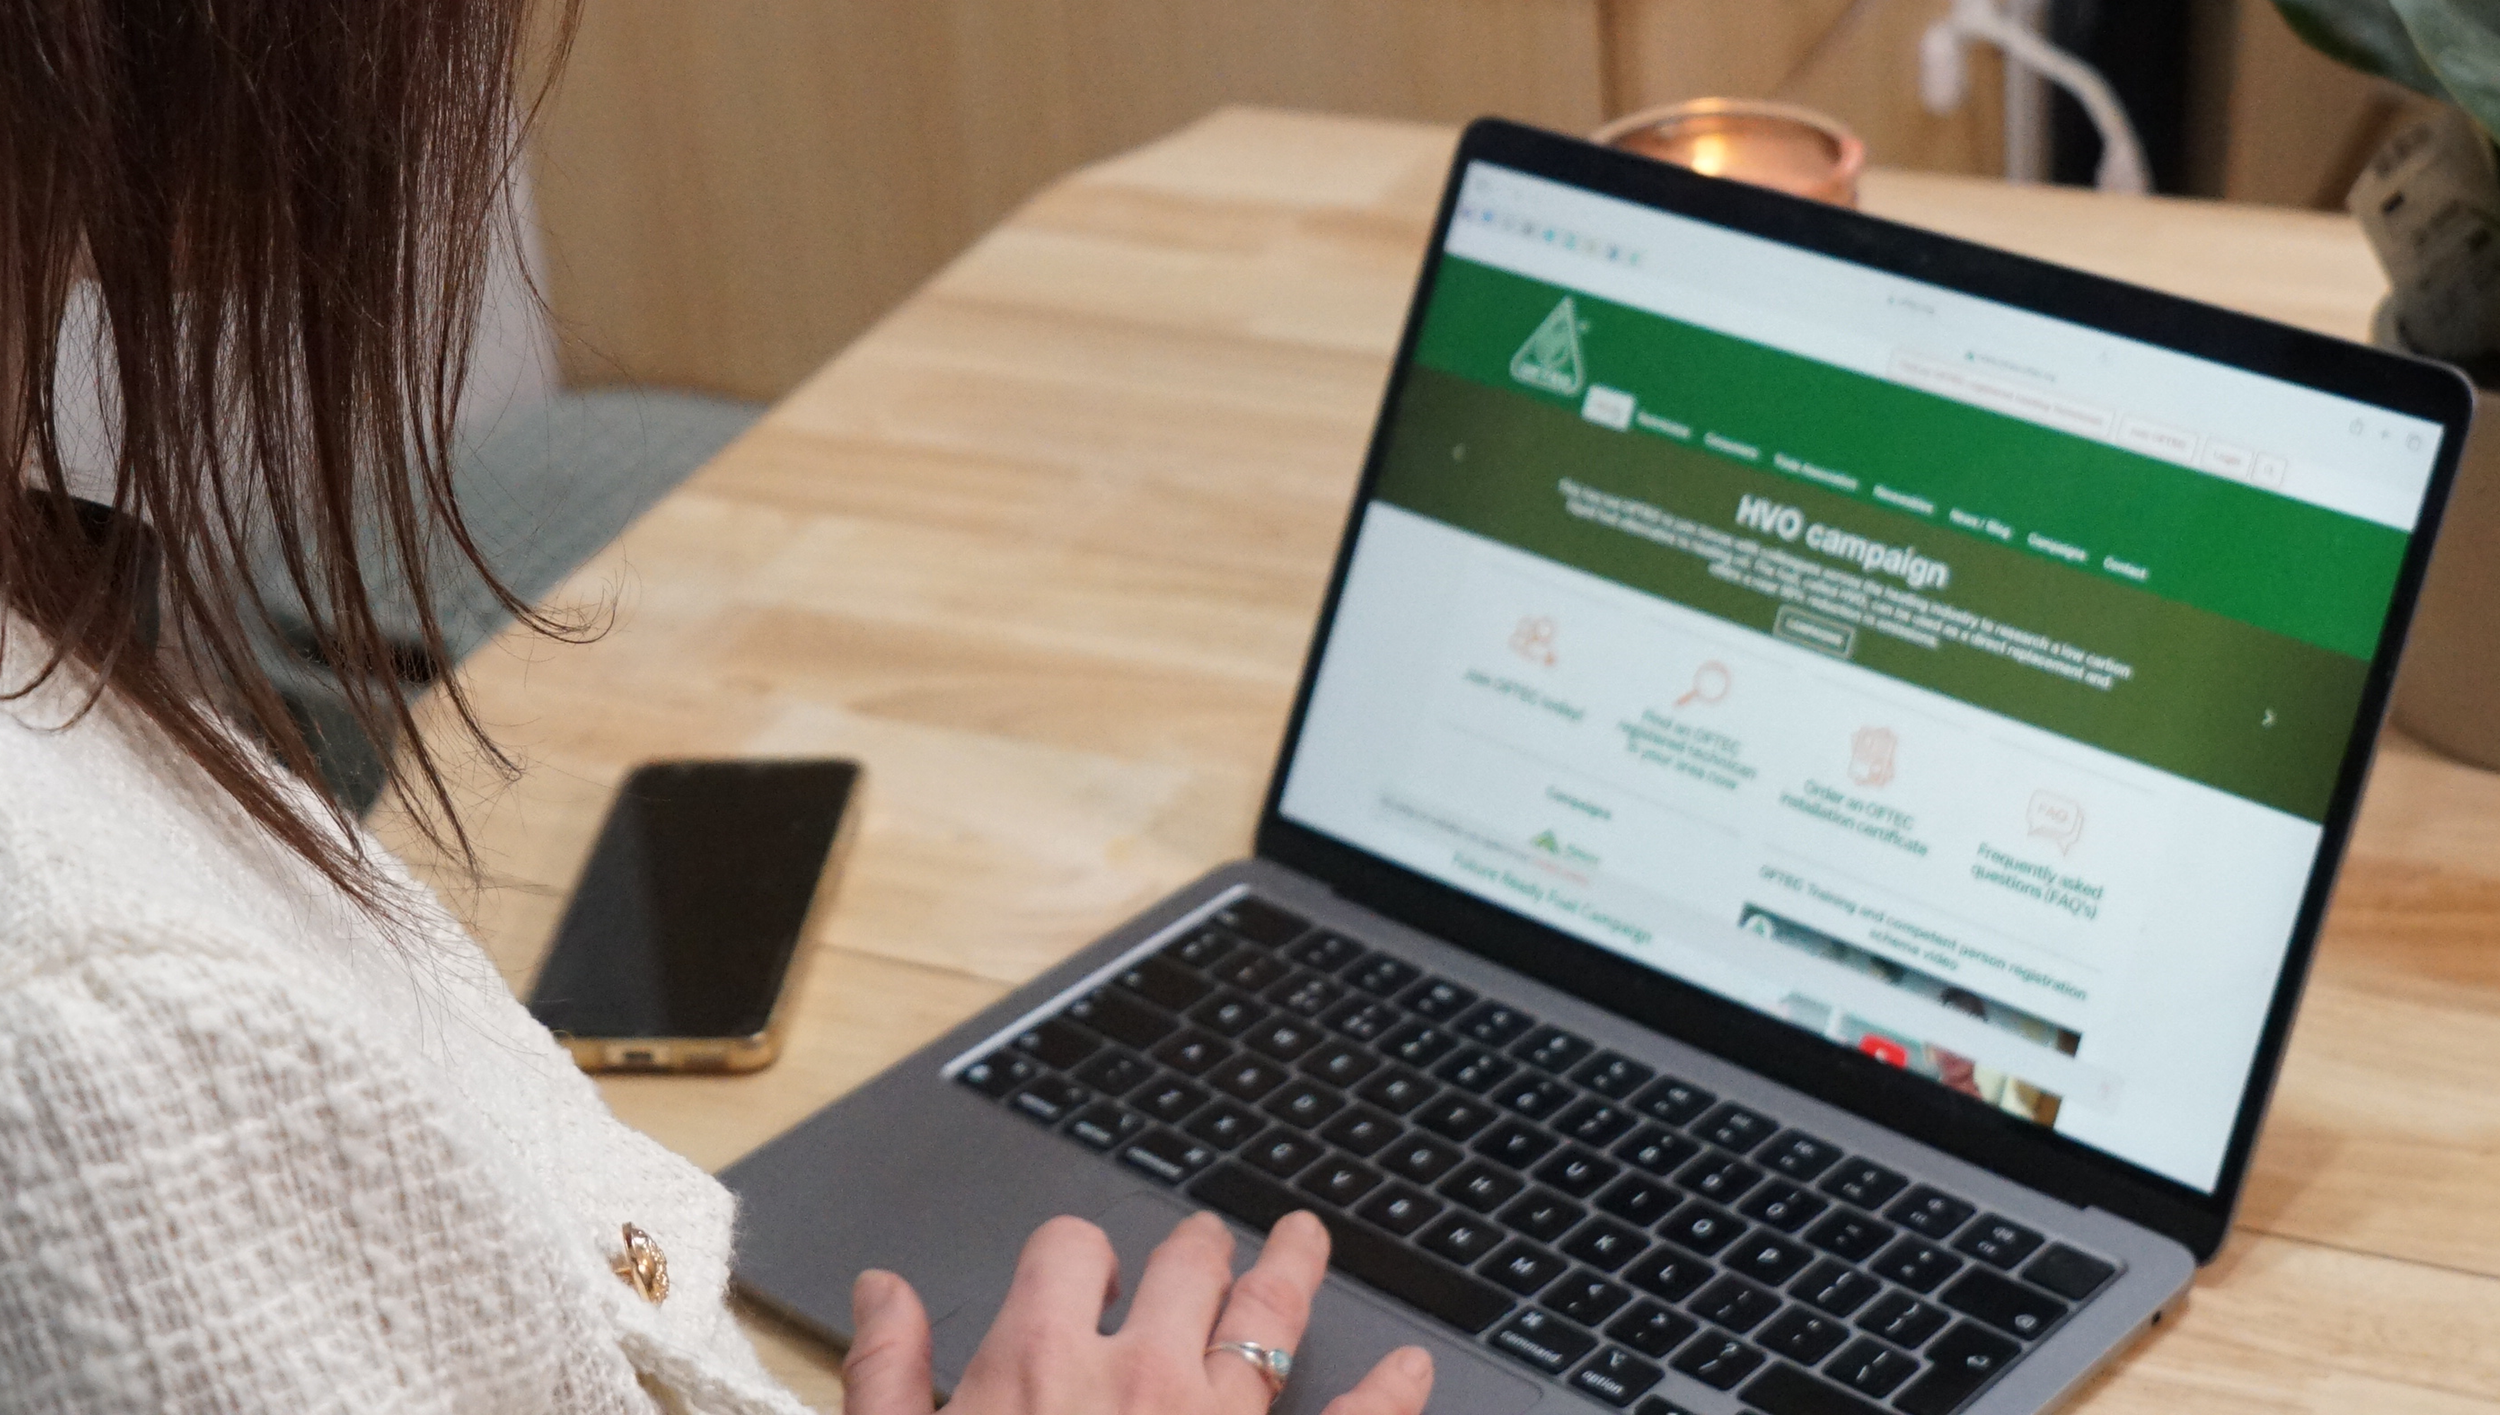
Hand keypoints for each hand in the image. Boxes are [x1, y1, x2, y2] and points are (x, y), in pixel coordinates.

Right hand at [844, 1209, 1434, 1414]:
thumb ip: (888, 1373)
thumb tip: (883, 1291)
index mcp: (1040, 1363)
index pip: (1068, 1252)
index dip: (1074, 1256)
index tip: (1081, 1273)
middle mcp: (1142, 1376)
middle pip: (1184, 1268)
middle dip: (1194, 1249)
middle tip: (1205, 1244)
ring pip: (1271, 1318)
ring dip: (1291, 1272)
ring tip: (1304, 1243)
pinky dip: (1389, 1393)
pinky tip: (1410, 1370)